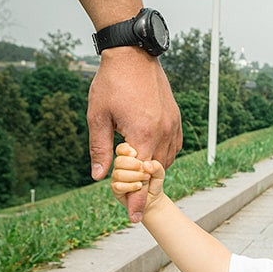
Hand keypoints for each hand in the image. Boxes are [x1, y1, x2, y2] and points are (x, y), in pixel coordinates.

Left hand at [88, 47, 181, 218]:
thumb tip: (99, 176)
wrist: (133, 54)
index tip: (135, 217)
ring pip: (166, 161)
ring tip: (136, 175)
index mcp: (142, 134)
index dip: (137, 200)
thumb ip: (100, 148)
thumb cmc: (111, 82)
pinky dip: (162, 157)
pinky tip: (150, 156)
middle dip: (143, 187)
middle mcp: (162, 132)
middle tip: (128, 197)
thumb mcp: (97, 116)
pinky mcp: (175, 118)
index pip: (141, 177)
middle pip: (155, 173)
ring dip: (152, 171)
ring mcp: (171, 125)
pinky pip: (173, 147)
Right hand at [110, 142, 165, 221]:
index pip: (121, 149)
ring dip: (134, 176)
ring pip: (118, 174)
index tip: (135, 154)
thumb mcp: (159, 172)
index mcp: (128, 157)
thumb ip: (156, 166)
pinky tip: (140, 186)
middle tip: (144, 169)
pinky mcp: (116, 190)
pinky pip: (118, 186)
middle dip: (132, 164)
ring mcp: (116, 178)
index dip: (125, 149)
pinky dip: (130, 186)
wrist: (153, 197)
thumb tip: (145, 164)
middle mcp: (120, 167)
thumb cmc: (154, 180)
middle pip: (118, 161)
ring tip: (146, 178)